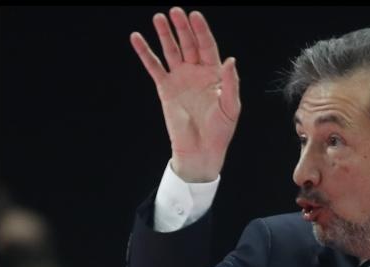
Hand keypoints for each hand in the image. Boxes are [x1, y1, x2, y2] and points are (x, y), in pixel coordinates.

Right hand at [130, 7, 240, 181]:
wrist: (201, 150)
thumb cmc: (221, 131)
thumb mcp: (231, 107)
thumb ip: (231, 83)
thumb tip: (231, 59)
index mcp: (215, 74)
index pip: (208, 47)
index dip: (202, 31)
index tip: (195, 16)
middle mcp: (197, 72)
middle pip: (189, 44)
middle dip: (183, 28)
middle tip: (176, 11)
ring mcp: (180, 78)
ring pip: (171, 51)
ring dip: (165, 34)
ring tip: (159, 17)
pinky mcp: (165, 88)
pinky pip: (154, 66)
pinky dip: (145, 52)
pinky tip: (137, 38)